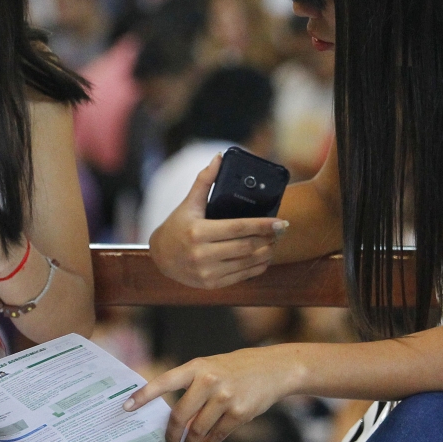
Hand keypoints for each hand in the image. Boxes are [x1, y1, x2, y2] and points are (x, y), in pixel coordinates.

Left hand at [123, 346, 298, 441]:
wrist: (273, 368)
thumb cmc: (236, 368)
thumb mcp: (211, 368)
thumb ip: (192, 389)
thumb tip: (175, 420)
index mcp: (197, 366)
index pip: (164, 382)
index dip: (144, 395)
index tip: (126, 407)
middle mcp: (209, 380)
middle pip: (179, 415)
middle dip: (170, 435)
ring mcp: (225, 397)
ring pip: (197, 430)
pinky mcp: (239, 412)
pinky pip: (216, 436)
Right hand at [149, 154, 287, 288]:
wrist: (161, 257)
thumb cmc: (177, 226)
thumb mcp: (189, 203)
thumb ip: (204, 180)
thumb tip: (219, 157)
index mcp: (198, 232)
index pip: (238, 228)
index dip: (262, 225)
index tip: (280, 222)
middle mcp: (202, 254)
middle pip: (246, 247)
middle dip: (268, 239)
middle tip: (281, 230)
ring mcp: (207, 272)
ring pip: (247, 263)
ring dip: (266, 253)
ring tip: (275, 243)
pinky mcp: (211, 284)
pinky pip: (241, 276)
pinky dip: (257, 267)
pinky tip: (264, 258)